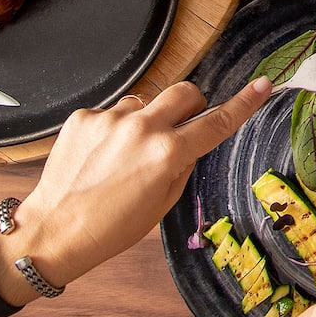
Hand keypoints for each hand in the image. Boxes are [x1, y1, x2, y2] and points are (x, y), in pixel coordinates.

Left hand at [7, 78, 271, 285]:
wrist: (53, 231)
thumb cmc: (111, 227)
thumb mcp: (162, 203)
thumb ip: (182, 165)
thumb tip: (190, 141)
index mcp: (167, 154)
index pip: (217, 122)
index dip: (244, 103)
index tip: (262, 85)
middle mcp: (142, 129)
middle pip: (184, 92)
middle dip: (190, 105)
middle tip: (180, 127)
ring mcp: (110, 119)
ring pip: (145, 102)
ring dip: (146, 120)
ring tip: (126, 153)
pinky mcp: (85, 116)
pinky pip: (113, 112)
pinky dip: (114, 129)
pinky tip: (101, 155)